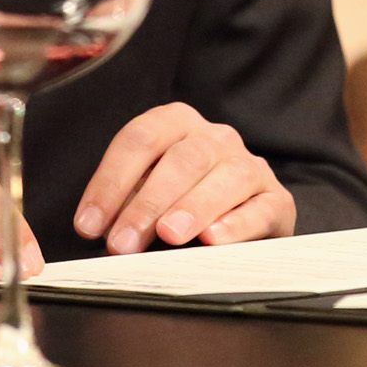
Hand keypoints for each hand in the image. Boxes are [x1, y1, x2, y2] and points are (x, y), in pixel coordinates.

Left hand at [72, 103, 294, 254]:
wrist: (239, 221)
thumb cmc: (179, 205)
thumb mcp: (147, 195)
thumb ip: (125, 204)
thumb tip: (97, 229)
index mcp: (178, 124)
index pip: (141, 139)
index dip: (110, 181)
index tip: (89, 225)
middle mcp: (216, 138)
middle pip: (183, 159)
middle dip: (148, 202)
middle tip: (123, 242)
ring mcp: (250, 167)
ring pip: (226, 176)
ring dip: (193, 207)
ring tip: (168, 235)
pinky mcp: (277, 201)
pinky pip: (262, 207)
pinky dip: (237, 224)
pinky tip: (214, 239)